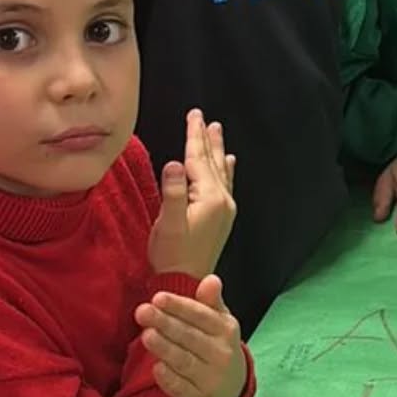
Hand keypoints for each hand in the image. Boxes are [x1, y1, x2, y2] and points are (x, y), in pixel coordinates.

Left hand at [134, 275, 246, 396]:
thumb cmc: (216, 346)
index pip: (202, 316)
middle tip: (143, 311)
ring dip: (165, 348)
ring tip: (146, 335)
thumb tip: (211, 279)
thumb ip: (211, 302)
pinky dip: (169, 378)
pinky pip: (181, 388)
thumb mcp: (219, 322)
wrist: (231, 388)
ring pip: (185, 361)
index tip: (158, 297)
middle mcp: (222, 354)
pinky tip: (157, 368)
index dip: (180, 307)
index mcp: (226, 331)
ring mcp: (212, 378)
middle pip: (191, 337)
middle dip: (166, 323)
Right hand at [148, 109, 236, 278]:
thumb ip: (172, 192)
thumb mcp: (169, 223)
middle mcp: (223, 201)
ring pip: (220, 171)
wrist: (186, 282)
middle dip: (206, 138)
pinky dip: (224, 169)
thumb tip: (174, 162)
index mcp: (211, 198)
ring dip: (217, 150)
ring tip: (217, 130)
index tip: (194, 114)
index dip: (194, 136)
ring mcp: (225, 209)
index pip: (199, 160)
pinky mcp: (221, 216)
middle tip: (203, 116)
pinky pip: (225, 184)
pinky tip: (228, 162)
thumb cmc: (172, 254)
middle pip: (212, 161)